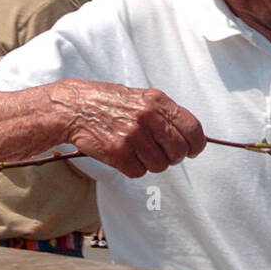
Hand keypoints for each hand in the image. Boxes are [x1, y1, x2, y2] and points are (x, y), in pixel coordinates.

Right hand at [59, 81, 204, 178]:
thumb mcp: (141, 97)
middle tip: (160, 153)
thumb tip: (189, 136)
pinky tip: (122, 155)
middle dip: (172, 157)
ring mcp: (132, 135)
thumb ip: (164, 114)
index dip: (196, 144)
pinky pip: (138, 172)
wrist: (74, 108)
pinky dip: (132, 168)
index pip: (192, 128)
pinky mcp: (117, 152)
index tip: (192, 150)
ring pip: (159, 165)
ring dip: (150, 163)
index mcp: (157, 101)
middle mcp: (147, 116)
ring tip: (135, 150)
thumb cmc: (108, 103)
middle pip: (178, 152)